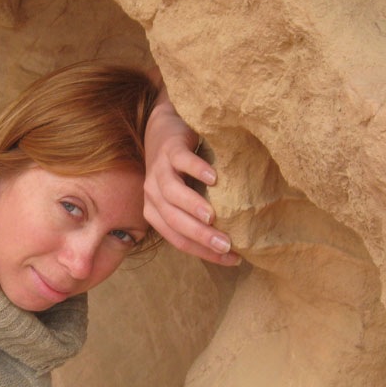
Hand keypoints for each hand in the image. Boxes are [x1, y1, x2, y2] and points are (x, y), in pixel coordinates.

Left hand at [143, 84, 241, 265]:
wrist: (164, 128)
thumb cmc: (180, 170)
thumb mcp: (183, 197)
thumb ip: (195, 217)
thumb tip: (228, 244)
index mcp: (156, 211)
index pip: (178, 239)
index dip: (203, 252)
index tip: (232, 258)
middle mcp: (153, 194)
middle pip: (174, 221)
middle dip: (199, 236)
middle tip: (225, 245)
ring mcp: (159, 170)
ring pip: (172, 193)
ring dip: (192, 206)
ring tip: (212, 217)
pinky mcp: (169, 149)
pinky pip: (180, 161)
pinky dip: (195, 170)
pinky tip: (213, 178)